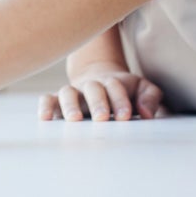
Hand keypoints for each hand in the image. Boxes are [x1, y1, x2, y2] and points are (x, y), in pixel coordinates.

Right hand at [41, 63, 168, 120]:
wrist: (100, 76)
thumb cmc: (126, 89)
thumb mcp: (143, 88)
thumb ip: (150, 97)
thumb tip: (145, 113)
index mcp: (113, 82)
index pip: (115, 87)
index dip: (120, 101)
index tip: (125, 116)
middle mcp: (91, 85)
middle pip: (92, 89)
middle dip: (97, 102)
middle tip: (102, 118)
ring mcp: (74, 92)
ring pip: (67, 92)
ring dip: (70, 105)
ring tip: (74, 119)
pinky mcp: (59, 100)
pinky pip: (48, 99)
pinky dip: (45, 106)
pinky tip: (45, 118)